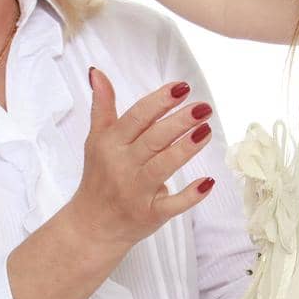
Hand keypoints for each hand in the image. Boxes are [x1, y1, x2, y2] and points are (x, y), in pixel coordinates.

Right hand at [70, 68, 215, 250]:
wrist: (92, 226)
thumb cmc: (99, 178)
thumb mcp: (96, 140)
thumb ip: (103, 107)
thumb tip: (97, 72)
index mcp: (110, 144)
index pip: (137, 117)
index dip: (160, 101)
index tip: (182, 88)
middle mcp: (122, 166)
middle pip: (153, 139)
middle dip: (179, 121)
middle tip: (203, 108)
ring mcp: (136, 192)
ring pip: (163, 166)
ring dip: (185, 149)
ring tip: (206, 130)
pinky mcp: (150, 214)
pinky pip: (172, 204)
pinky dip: (190, 195)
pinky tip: (207, 181)